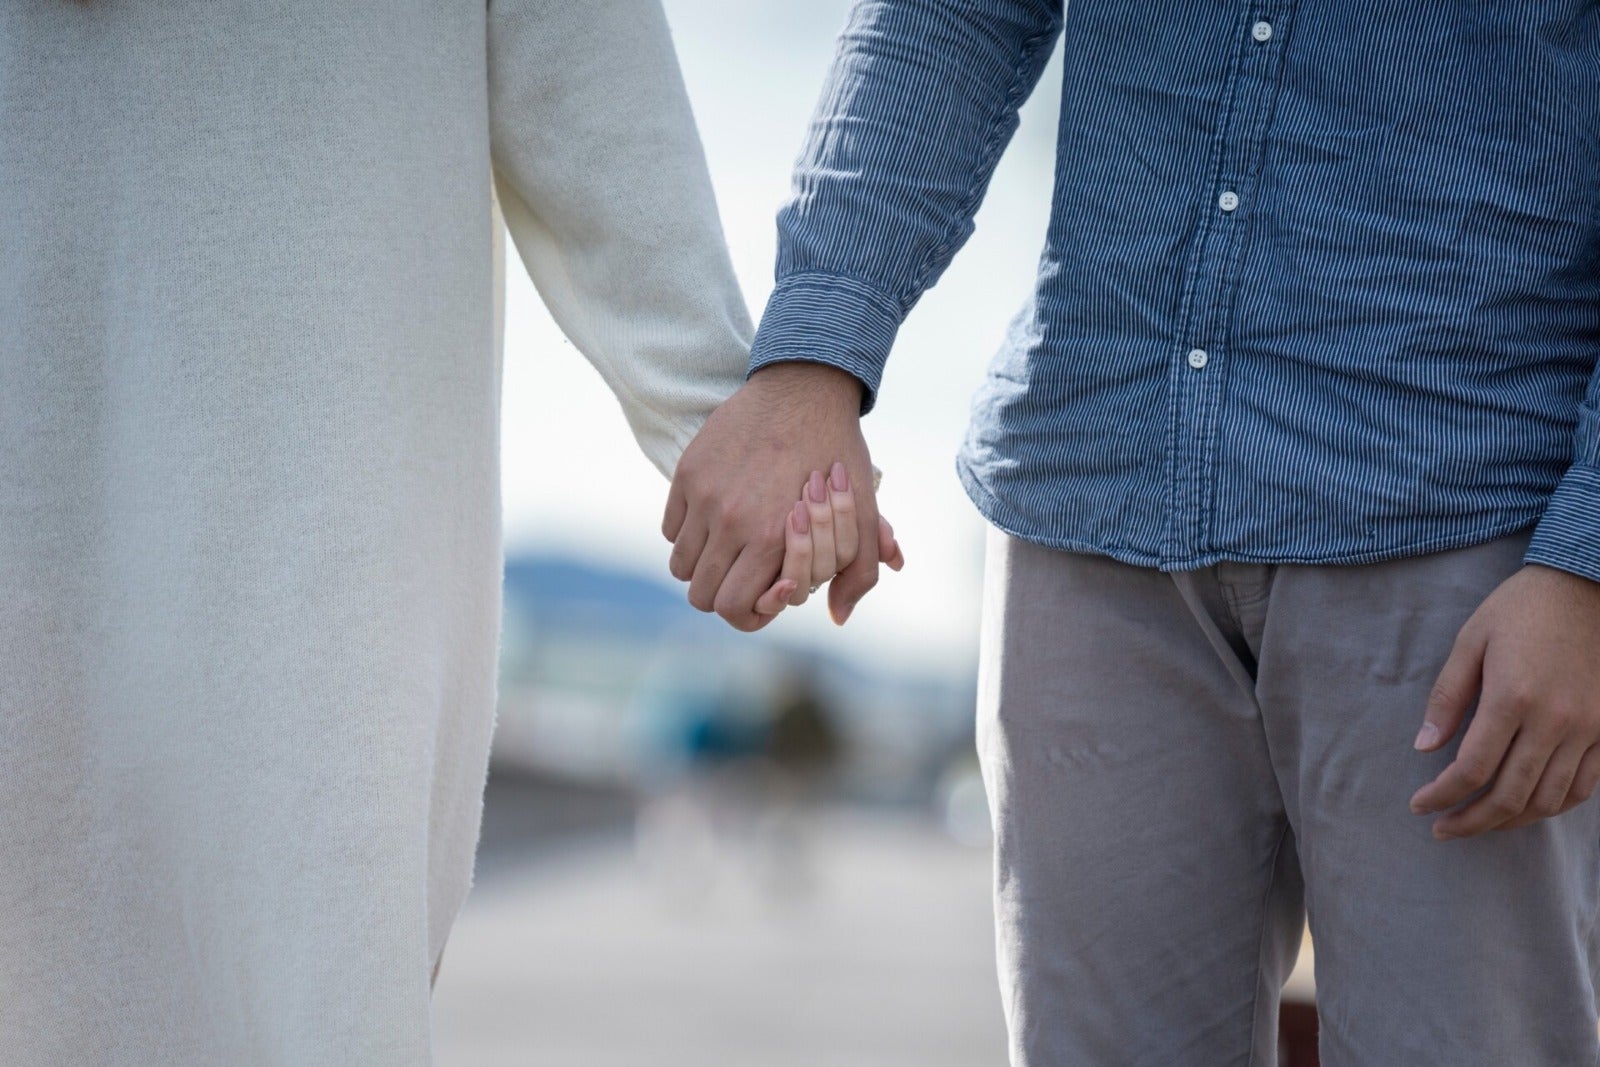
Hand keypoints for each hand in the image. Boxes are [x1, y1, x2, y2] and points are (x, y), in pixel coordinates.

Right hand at [663, 362, 882, 630]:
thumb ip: (858, 573)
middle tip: (744, 575)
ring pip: (681, 565)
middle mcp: (731, 521)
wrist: (804, 389)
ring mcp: (704, 497)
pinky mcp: (688, 473)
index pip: (734, 609)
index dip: (748, 612)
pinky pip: (671, 528)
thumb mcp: (862, 514)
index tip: (762, 594)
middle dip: (723, 593)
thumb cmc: (837, 455)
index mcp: (771, 537)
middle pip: (702, 596)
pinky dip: (689, 534)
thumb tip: (837, 618)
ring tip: (729, 549)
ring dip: (703, 566)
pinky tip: (715, 519)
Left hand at [1410, 564, 1599, 839]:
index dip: (1442, 796)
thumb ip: (1447, 698)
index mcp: (1513, 698)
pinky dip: (1552, 806)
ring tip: (1478, 822)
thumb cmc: (1520, 610)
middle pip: (1510, 795)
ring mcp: (1589, 730)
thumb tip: (1424, 747)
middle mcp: (1555, 721)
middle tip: (1443, 829)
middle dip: (1470, 821)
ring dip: (1510, 820)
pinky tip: (1525, 807)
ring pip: (1549, 800)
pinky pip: (1584, 788)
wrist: (1586, 587)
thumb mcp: (1471, 642)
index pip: (1472, 769)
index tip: (1419, 806)